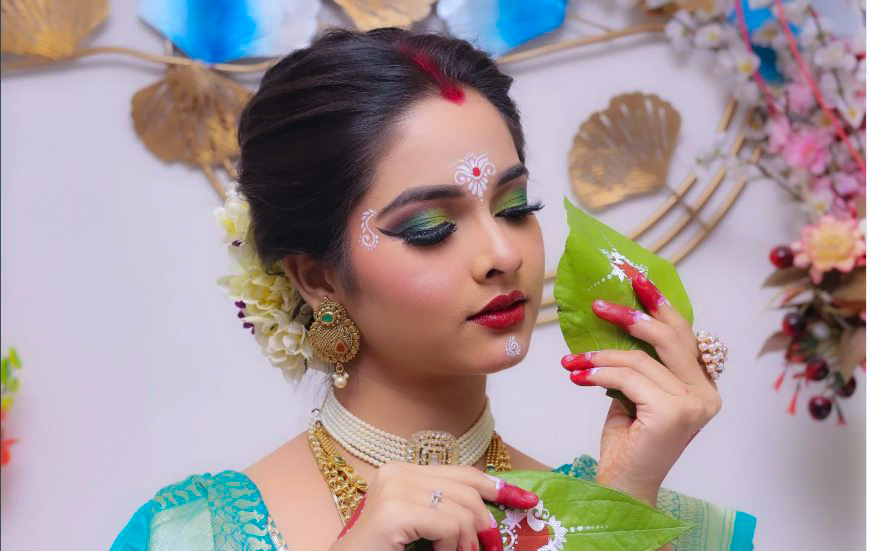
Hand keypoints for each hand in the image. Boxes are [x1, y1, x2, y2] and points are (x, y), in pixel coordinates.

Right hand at [329, 462, 537, 550]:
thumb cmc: (386, 550)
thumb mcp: (422, 526)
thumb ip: (448, 511)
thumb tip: (491, 513)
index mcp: (403, 471)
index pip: (462, 472)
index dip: (497, 486)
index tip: (525, 500)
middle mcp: (397, 472)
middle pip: (466, 488)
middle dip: (487, 520)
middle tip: (492, 548)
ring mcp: (394, 488)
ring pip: (461, 509)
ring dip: (469, 541)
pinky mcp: (394, 510)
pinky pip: (448, 524)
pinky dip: (453, 546)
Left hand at [560, 272, 721, 505]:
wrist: (624, 486)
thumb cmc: (628, 442)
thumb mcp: (635, 393)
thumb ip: (639, 364)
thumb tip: (615, 321)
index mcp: (704, 385)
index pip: (683, 334)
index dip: (660, 303)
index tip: (636, 279)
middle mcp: (707, 393)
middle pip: (671, 336)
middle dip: (632, 314)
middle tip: (598, 305)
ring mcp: (694, 404)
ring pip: (641, 358)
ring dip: (600, 355)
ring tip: (573, 361)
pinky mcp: (672, 413)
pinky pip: (628, 377)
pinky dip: (599, 372)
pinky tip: (579, 376)